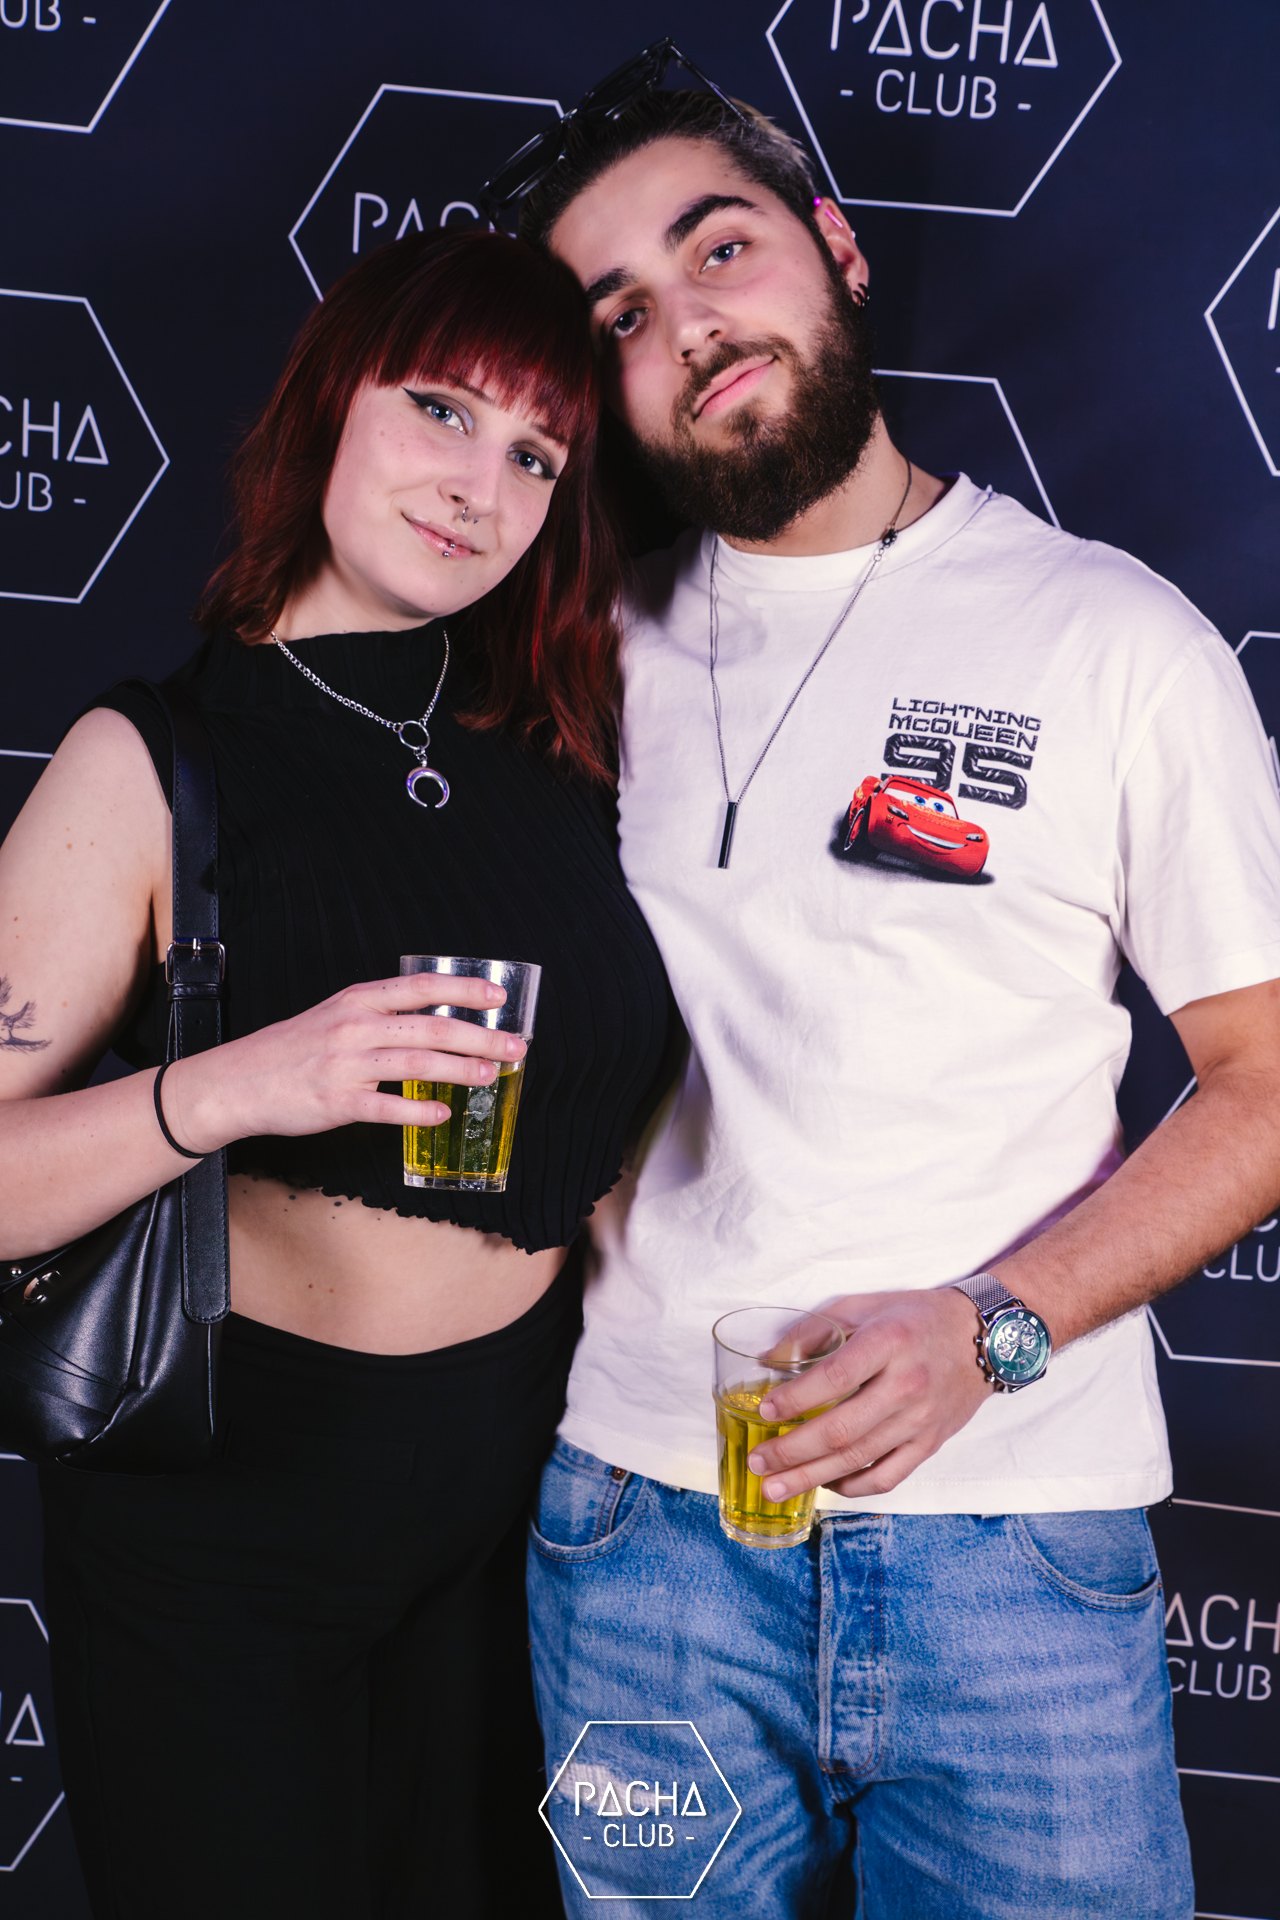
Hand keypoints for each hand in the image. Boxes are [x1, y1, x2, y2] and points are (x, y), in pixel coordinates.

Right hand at [164, 972, 525, 1152]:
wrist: (238, 1082)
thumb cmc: (292, 1050)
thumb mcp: (334, 1016)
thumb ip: (379, 1016)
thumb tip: (433, 1023)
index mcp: (357, 1001)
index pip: (420, 988)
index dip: (463, 989)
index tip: (498, 995)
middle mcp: (354, 1027)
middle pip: (430, 1027)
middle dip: (479, 1036)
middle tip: (514, 1047)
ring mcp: (346, 1065)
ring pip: (416, 1063)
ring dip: (460, 1070)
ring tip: (490, 1075)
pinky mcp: (337, 1102)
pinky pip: (387, 1107)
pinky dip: (418, 1110)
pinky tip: (443, 1113)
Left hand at [745, 1287, 990, 1499]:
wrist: (982, 1337)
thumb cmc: (915, 1317)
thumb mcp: (864, 1306)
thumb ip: (814, 1330)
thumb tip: (768, 1359)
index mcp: (888, 1343)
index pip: (834, 1377)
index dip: (796, 1398)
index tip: (765, 1410)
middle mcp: (907, 1385)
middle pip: (842, 1429)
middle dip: (792, 1451)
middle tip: (758, 1462)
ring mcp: (921, 1420)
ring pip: (859, 1459)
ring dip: (811, 1477)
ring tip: (775, 1487)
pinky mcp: (931, 1443)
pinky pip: (888, 1476)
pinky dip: (853, 1487)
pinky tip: (826, 1486)